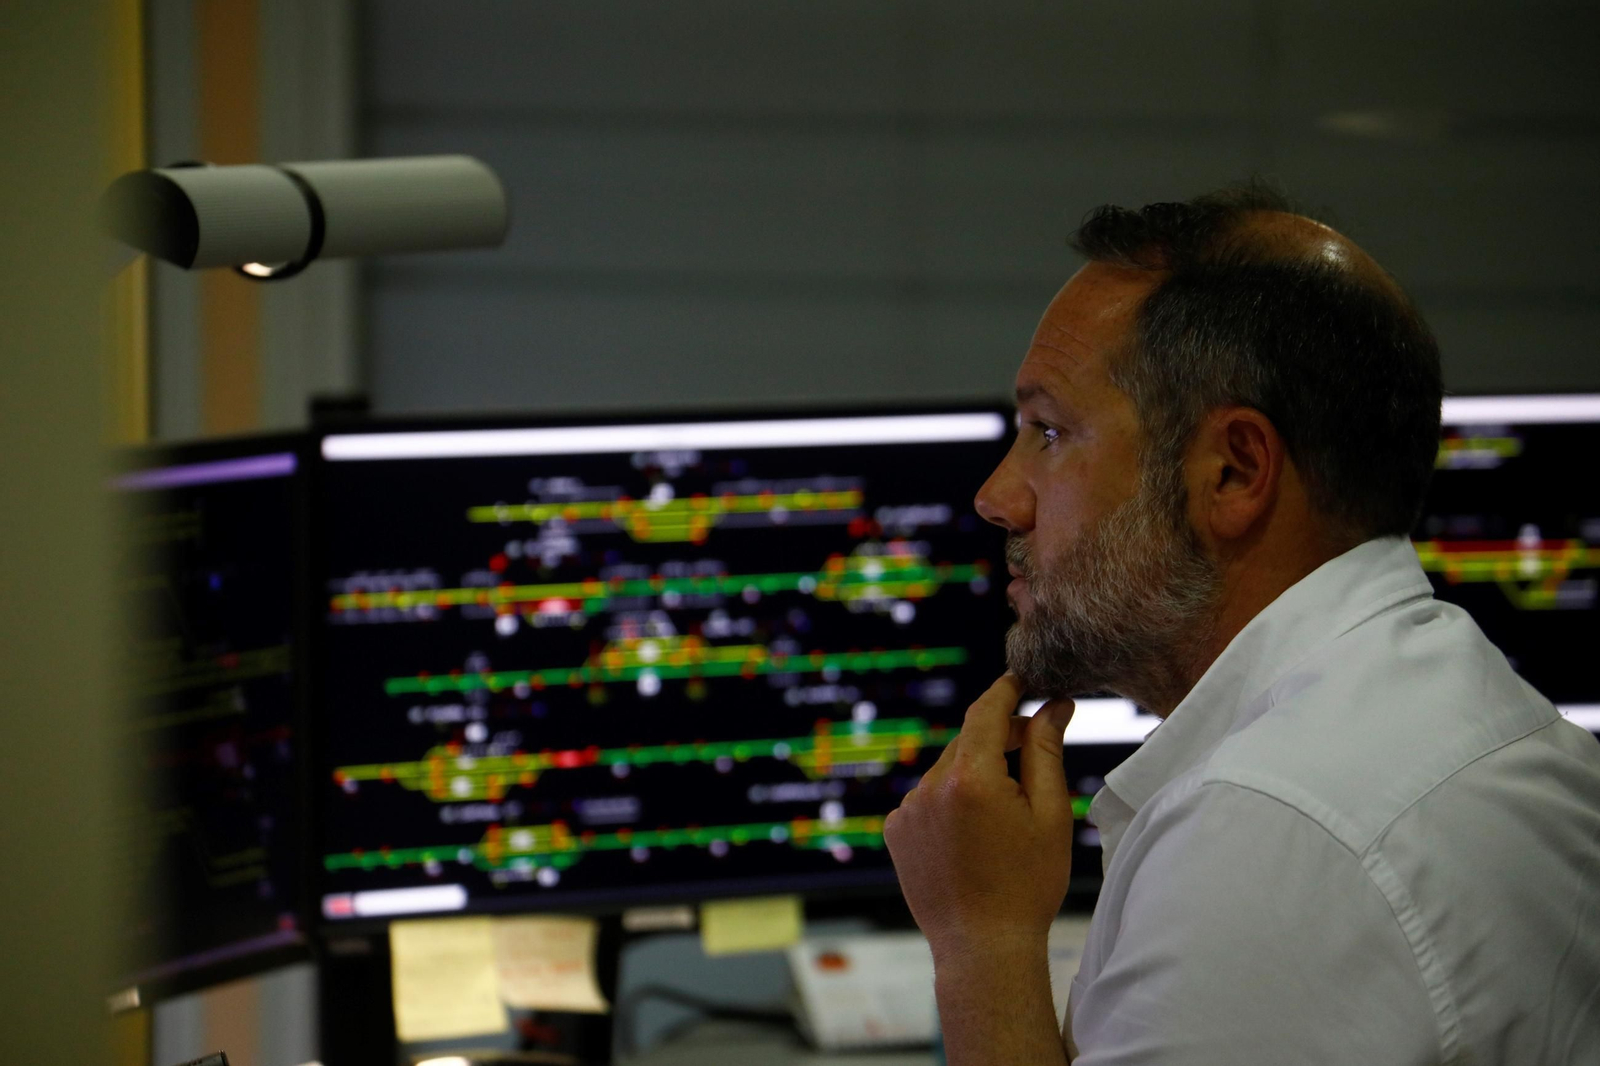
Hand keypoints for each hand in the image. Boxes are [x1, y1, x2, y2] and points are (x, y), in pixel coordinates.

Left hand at [884, 674, 1075, 961]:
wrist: (983, 948)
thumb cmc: (1027, 884)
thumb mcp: (1049, 814)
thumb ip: (1046, 751)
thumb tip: (1052, 706)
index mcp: (971, 778)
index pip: (986, 710)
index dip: (1006, 689)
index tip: (1022, 678)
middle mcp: (930, 786)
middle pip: (968, 741)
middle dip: (999, 741)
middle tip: (1033, 756)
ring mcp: (907, 810)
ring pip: (947, 771)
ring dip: (973, 776)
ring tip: (1001, 821)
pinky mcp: (895, 831)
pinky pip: (926, 799)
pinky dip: (949, 802)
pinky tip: (971, 838)